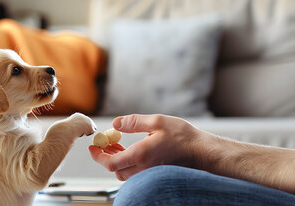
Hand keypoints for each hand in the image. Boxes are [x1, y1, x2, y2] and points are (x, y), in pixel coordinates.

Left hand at [88, 114, 202, 180]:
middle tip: (104, 143)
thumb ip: (133, 122)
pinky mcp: (155, 174)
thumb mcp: (157, 121)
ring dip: (117, 160)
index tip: (92, 147)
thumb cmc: (183, 136)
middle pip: (115, 169)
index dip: (97, 156)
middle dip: (106, 156)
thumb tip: (115, 123)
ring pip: (125, 173)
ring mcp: (149, 173)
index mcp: (140, 155)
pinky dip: (127, 163)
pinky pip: (135, 173)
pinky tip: (131, 150)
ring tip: (116, 145)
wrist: (202, 151)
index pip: (110, 162)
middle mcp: (143, 168)